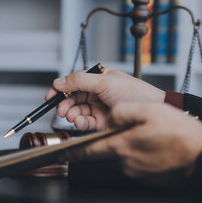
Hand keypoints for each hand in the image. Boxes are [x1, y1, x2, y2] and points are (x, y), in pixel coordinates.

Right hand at [45, 68, 165, 130]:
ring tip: (71, 116)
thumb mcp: (105, 81)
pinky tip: (78, 122)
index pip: (73, 83)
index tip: (50, 96)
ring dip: (71, 114)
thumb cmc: (135, 93)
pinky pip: (85, 123)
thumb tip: (58, 82)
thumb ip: (79, 80)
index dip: (60, 89)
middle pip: (72, 99)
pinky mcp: (102, 123)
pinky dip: (79, 123)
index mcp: (98, 79)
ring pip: (77, 112)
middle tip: (62, 110)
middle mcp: (97, 93)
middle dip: (65, 104)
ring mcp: (99, 109)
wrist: (151, 111)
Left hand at [73, 103, 201, 177]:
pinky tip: (158, 144)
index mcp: (120, 146)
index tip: (59, 153)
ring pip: (125, 154)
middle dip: (113, 138)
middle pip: (108, 149)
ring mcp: (136, 172)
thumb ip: (122, 112)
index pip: (86, 151)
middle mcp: (125, 162)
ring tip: (152, 134)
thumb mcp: (147, 111)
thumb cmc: (180, 136)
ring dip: (131, 144)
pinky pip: (138, 161)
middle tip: (132, 128)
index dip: (71, 152)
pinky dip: (143, 152)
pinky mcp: (148, 176)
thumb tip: (111, 117)